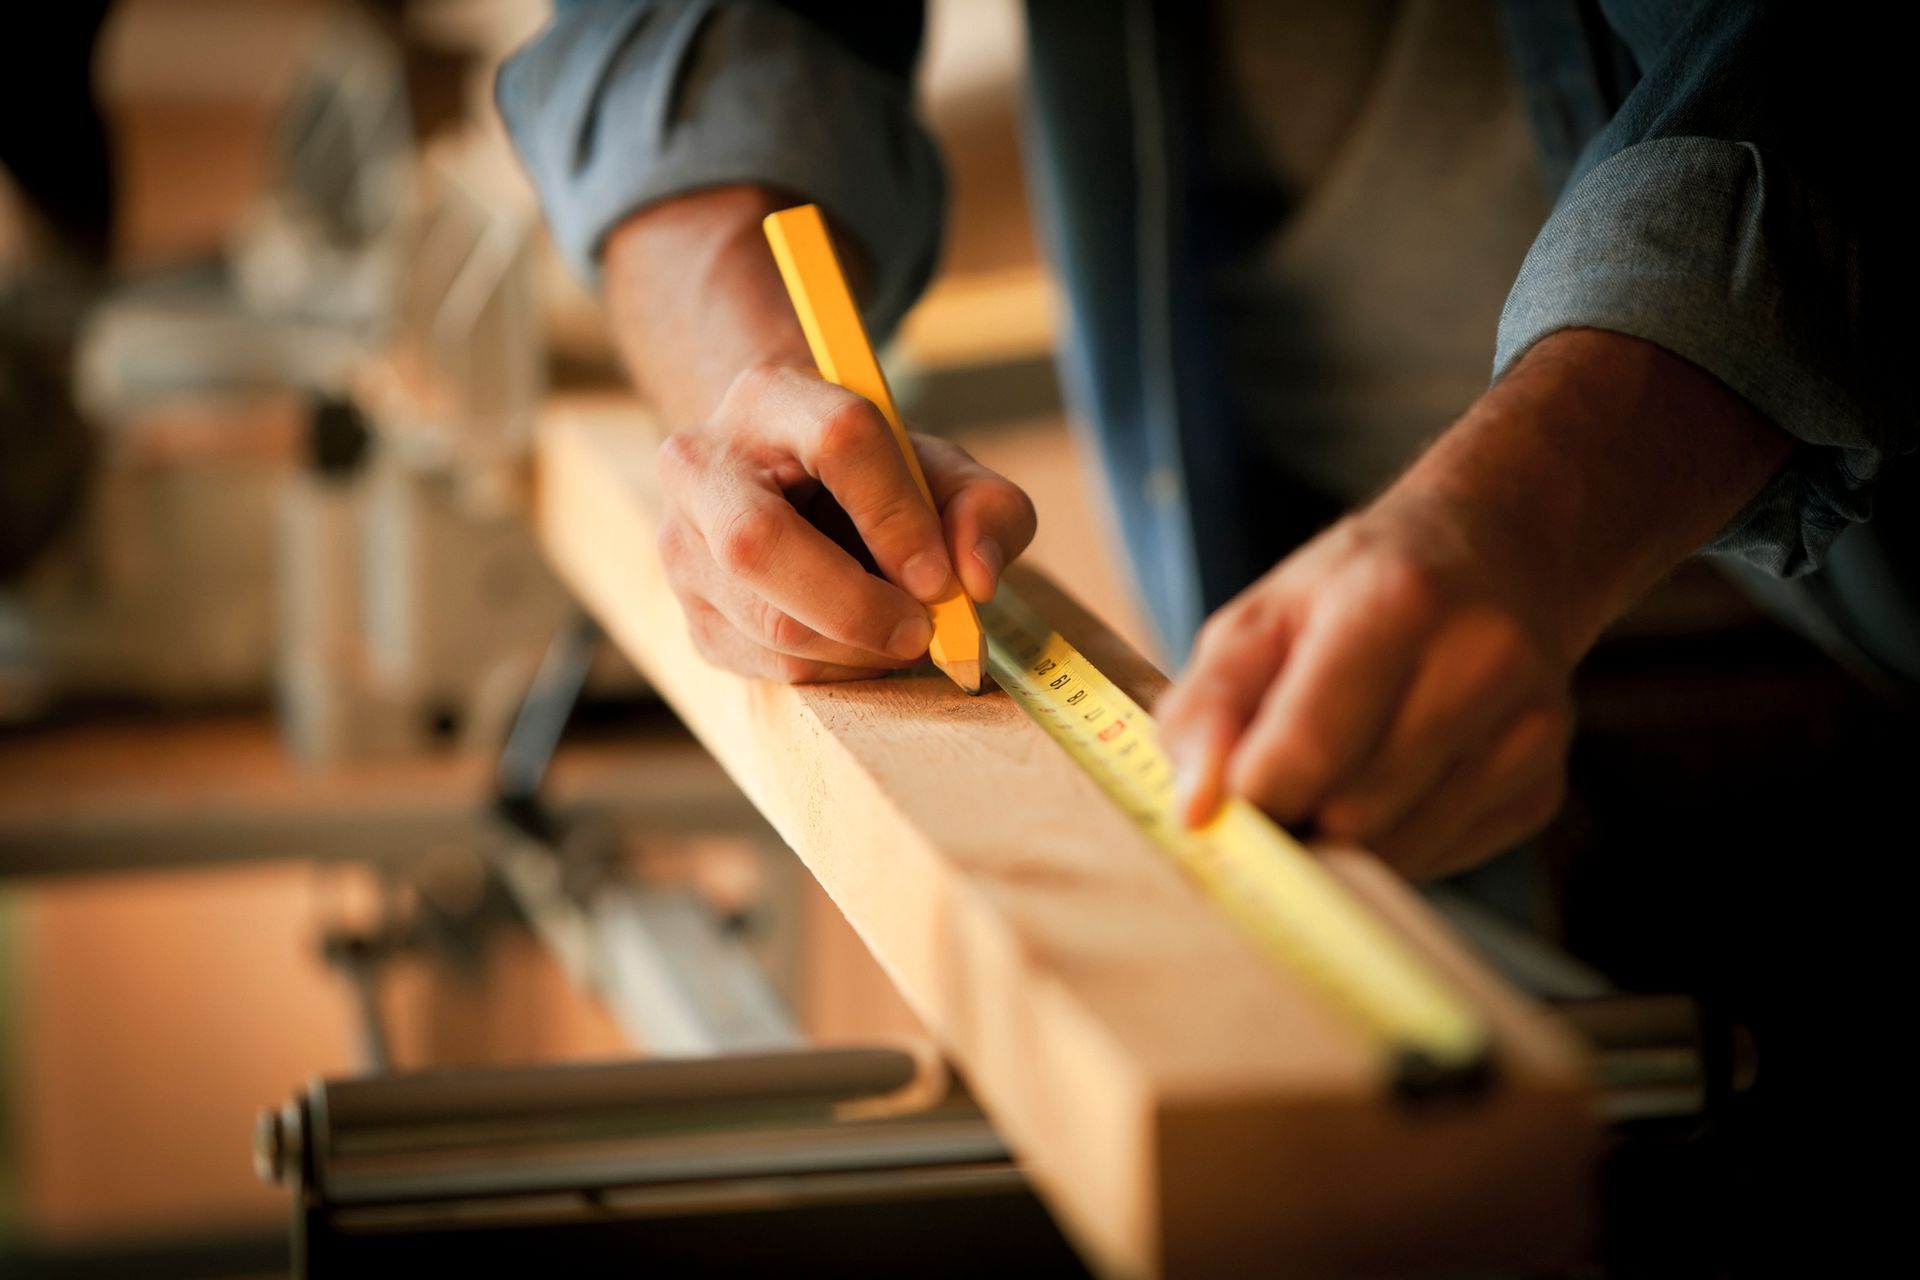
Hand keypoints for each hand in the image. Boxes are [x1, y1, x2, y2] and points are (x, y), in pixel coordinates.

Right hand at [655, 362, 1035, 681]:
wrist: (789, 489)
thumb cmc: (874, 478)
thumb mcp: (941, 471)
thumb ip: (986, 508)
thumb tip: (977, 579)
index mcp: (772, 397)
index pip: (838, 441)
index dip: (897, 515)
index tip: (941, 577)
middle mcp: (703, 467)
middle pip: (759, 542)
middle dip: (856, 605)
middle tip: (921, 631)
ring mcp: (681, 548)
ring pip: (768, 621)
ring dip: (857, 647)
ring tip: (900, 629)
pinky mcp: (692, 618)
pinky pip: (768, 667)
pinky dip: (834, 669)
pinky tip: (858, 642)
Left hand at [1157, 494, 1574, 878]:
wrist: (1499, 557)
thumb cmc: (1357, 590)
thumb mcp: (1262, 616)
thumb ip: (1207, 707)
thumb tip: (1194, 811)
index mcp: (1398, 601)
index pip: (1307, 752)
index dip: (1246, 796)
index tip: (1217, 798)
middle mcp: (1482, 663)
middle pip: (1348, 814)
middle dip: (1294, 812)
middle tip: (1278, 770)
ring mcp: (1528, 733)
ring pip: (1392, 852)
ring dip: (1341, 834)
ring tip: (1340, 764)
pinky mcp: (1542, 790)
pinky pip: (1435, 862)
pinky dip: (1392, 839)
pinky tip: (1397, 775)